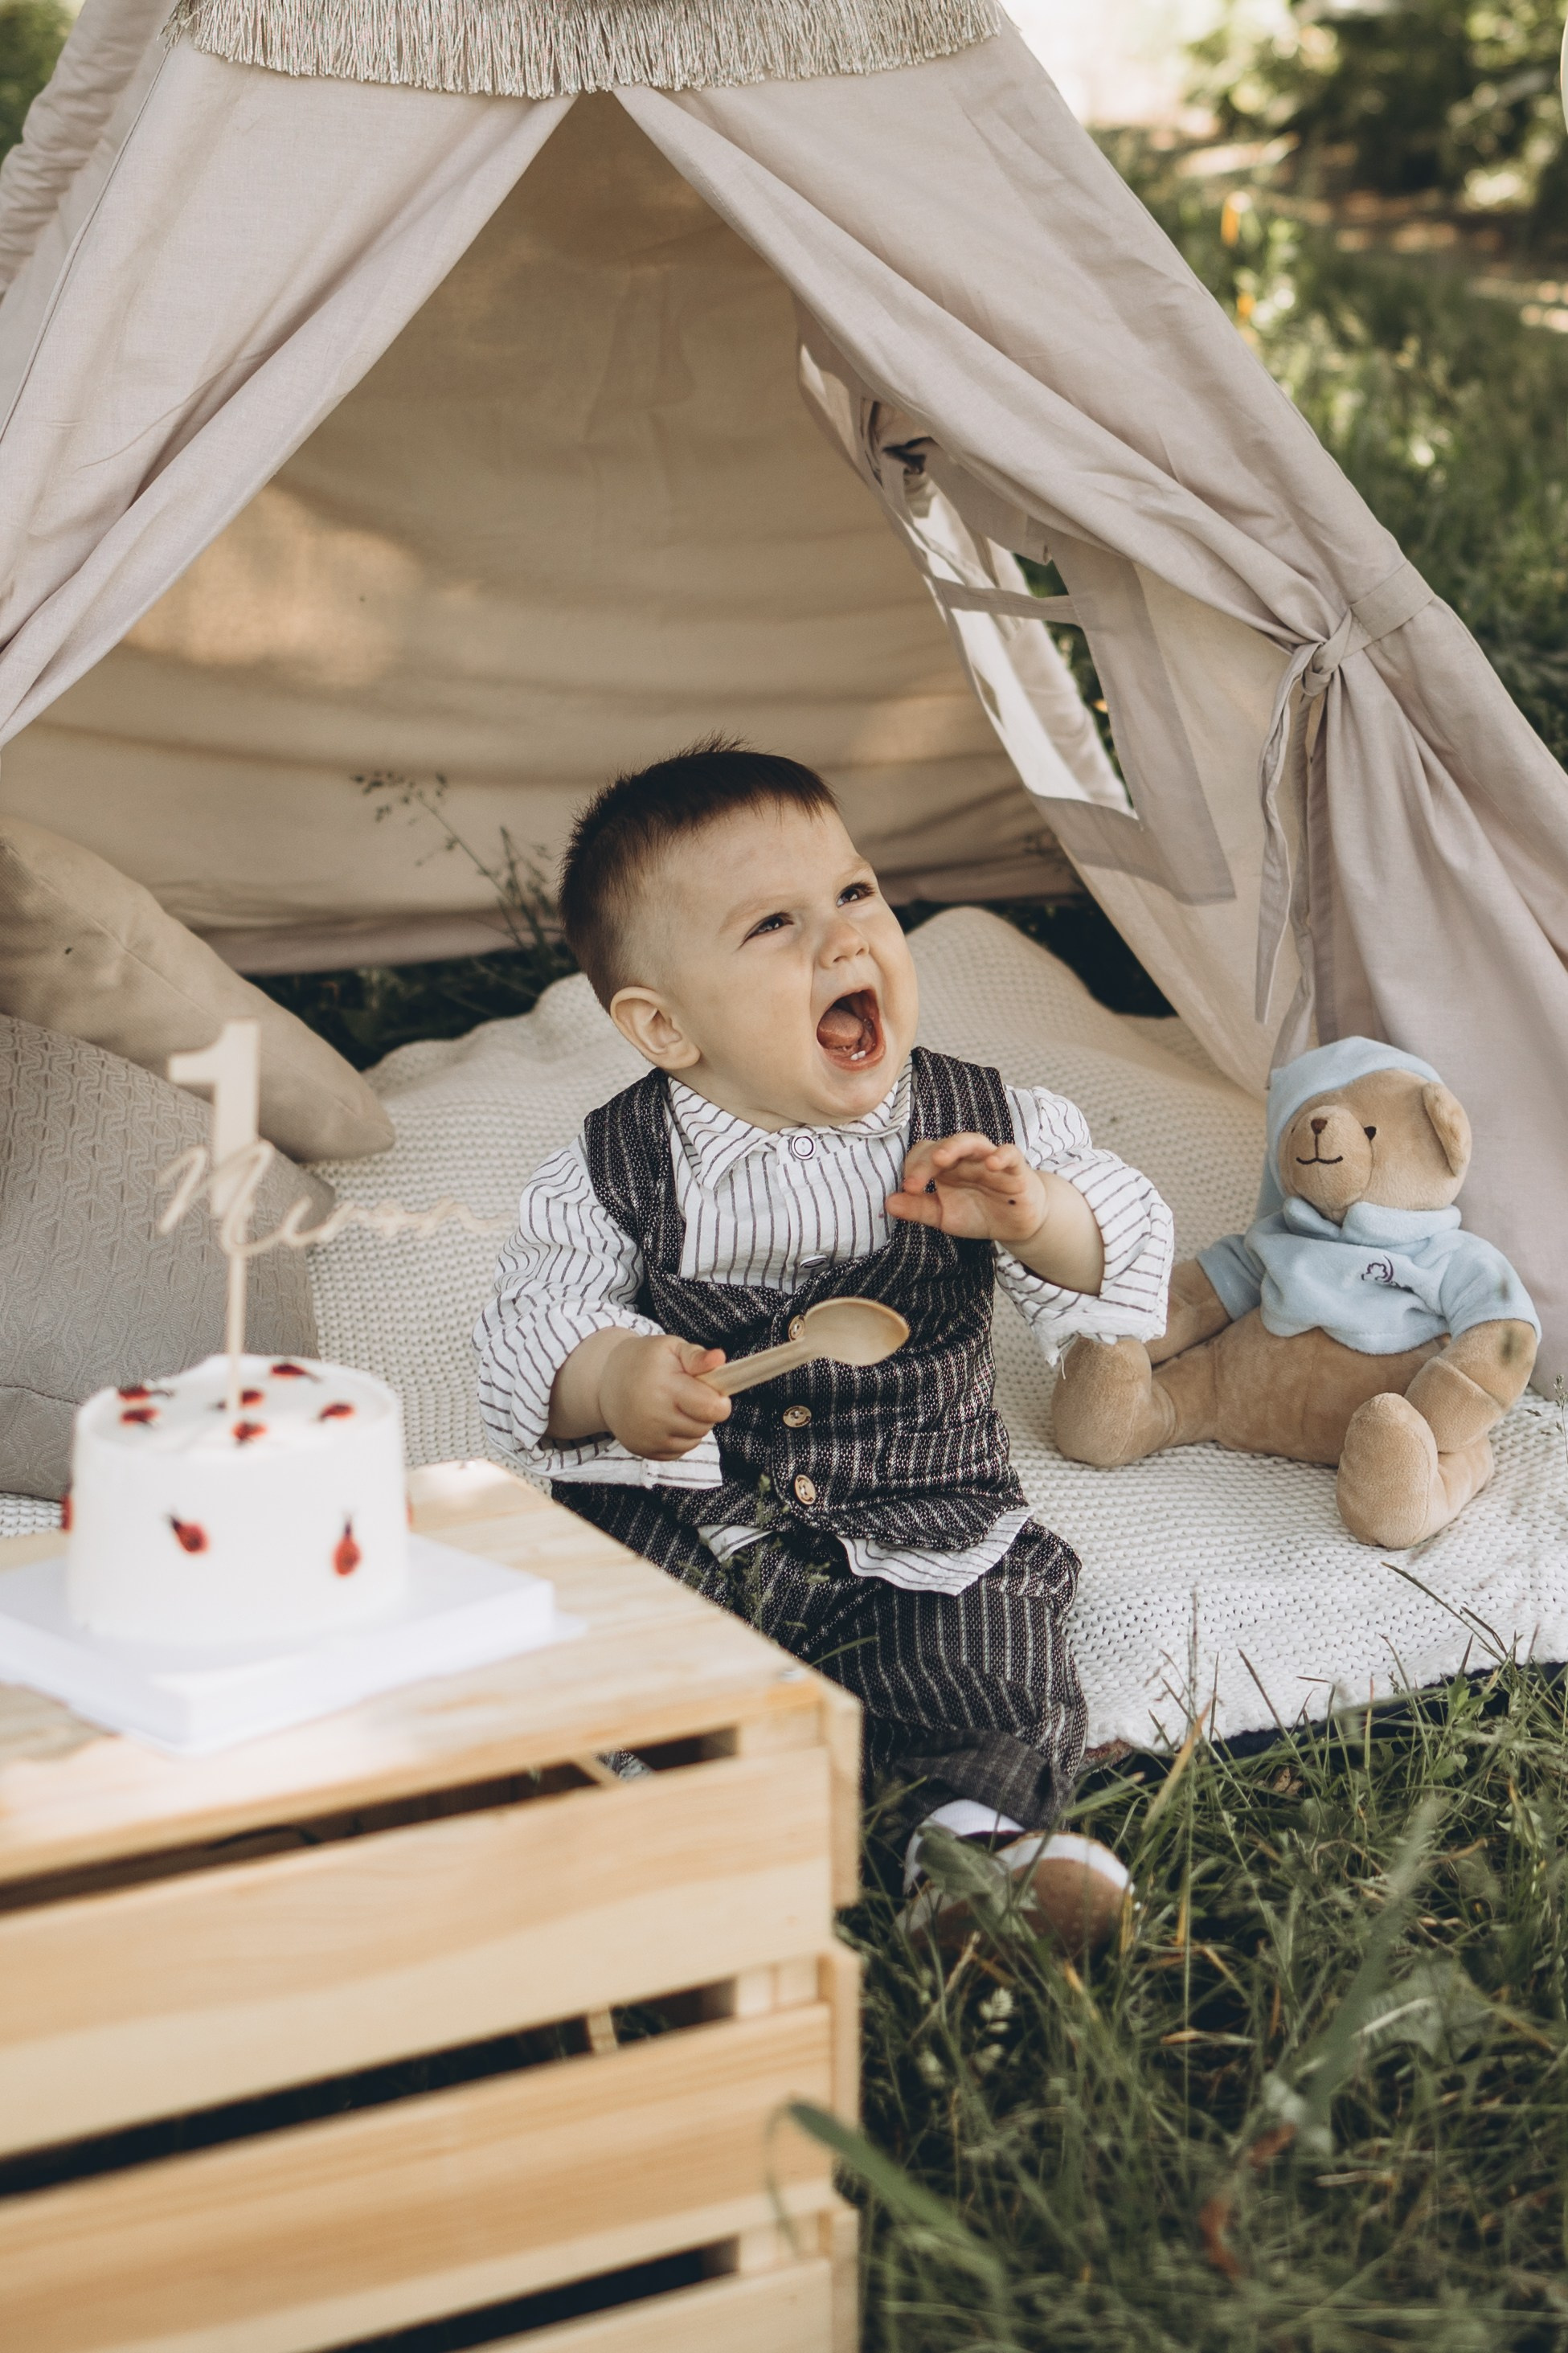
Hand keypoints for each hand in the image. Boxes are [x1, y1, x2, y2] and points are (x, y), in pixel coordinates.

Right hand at [597, 1332, 731, 1459]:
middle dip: (706, 1410)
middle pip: (705, 1425)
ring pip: (694, 1440)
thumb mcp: (670, 1348)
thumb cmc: (645, 1361)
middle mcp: (655, 1417)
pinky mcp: (643, 1451)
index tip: (712, 1390)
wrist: (606, 1382)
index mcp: (665, 1388)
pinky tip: (667, 1420)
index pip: (712, 1408)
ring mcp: (648, 1438)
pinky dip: (680, 1438)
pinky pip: (679, 1451)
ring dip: (694, 1425)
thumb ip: (697, 1356)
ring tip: (678, 1405)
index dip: (720, 1400)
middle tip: (690, 1394)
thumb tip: (719, 1359)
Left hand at [887, 1133, 1050, 1249]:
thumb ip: (917, 1209)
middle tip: (915, 1181)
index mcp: (945, 1167)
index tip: (908, 1190)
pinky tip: (991, 1163)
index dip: (913, 1169)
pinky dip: (1001, 1155)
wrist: (1017, 1223)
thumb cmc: (979, 1212)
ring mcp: (989, 1160)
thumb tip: (888, 1203)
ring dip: (955, 1146)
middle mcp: (965, 1158)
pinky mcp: (1015, 1168)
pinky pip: (1009, 1153)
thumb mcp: (944, 1216)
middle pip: (942, 1146)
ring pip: (972, 1141)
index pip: (923, 1155)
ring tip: (941, 1158)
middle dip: (926, 1161)